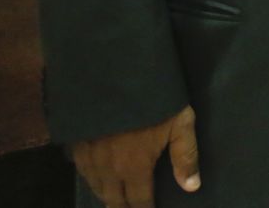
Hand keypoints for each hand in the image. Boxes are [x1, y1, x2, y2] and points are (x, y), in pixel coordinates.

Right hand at [72, 105, 199, 207]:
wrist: (115, 74)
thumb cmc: (153, 98)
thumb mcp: (180, 122)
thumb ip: (185, 156)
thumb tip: (192, 187)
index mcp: (134, 167)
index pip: (139, 200)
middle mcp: (108, 168)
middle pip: (113, 200)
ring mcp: (89, 157)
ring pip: (96, 187)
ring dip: (107, 196)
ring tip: (117, 200)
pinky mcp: (77, 143)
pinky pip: (83, 172)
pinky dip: (92, 180)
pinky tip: (98, 179)